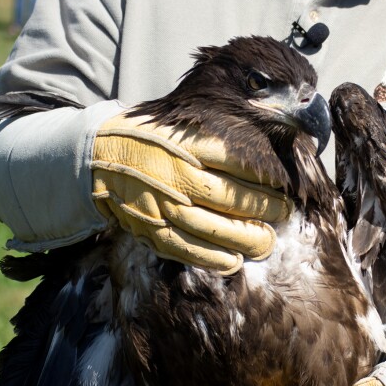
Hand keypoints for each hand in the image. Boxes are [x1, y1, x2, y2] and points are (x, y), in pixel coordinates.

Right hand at [92, 111, 291, 273]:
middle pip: (228, 196)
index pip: (235, 160)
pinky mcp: (150, 228)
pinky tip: (234, 261)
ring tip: (267, 241)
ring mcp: (160, 204)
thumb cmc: (154, 139)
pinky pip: (184, 249)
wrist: (100, 156)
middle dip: (263, 208)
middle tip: (284, 212)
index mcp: (185, 143)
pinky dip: (211, 259)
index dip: (265, 175)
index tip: (283, 182)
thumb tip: (269, 144)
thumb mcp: (184, 124)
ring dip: (244, 238)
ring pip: (210, 228)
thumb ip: (219, 135)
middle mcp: (174, 174)